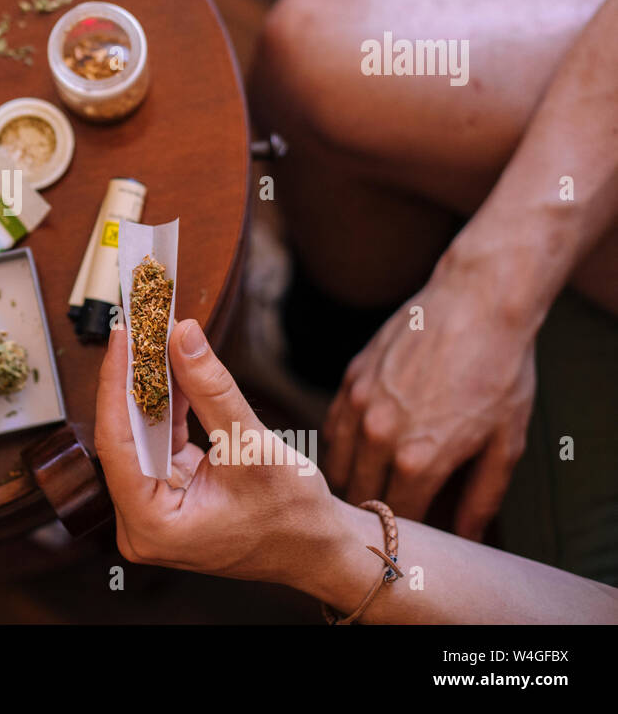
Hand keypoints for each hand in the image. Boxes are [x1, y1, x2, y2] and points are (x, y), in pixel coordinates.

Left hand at [94, 318, 342, 583]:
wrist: (320, 549)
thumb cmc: (293, 517)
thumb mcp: (252, 446)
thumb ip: (212, 390)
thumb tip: (181, 335)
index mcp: (151, 526)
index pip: (115, 443)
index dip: (115, 384)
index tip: (122, 336)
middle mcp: (141, 521)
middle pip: (123, 436)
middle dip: (132, 381)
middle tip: (137, 328)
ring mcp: (152, 507)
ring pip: (139, 433)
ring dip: (149, 387)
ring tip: (152, 338)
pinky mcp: (167, 491)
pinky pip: (157, 439)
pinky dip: (167, 404)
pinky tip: (172, 366)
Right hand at [323, 261, 536, 539]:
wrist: (477, 301)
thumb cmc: (500, 371)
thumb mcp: (506, 443)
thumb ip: (482, 498)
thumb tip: (465, 536)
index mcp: (417, 460)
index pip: (395, 519)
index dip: (403, 533)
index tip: (412, 537)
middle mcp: (378, 436)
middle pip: (358, 495)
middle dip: (373, 511)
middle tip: (388, 517)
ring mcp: (358, 405)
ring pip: (336, 465)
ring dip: (351, 481)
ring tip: (370, 488)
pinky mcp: (350, 379)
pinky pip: (333, 428)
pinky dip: (342, 448)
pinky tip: (360, 451)